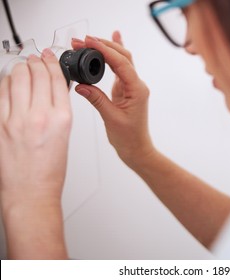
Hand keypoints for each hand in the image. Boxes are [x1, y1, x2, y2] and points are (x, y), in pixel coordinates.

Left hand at [0, 49, 71, 208]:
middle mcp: (38, 116)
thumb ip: (59, 109)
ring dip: (20, 69)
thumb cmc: (49, 170)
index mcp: (60, 119)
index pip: (55, 79)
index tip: (49, 57)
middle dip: (35, 62)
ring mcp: (15, 120)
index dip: (52, 62)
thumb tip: (53, 89)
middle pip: (35, 73)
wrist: (31, 191)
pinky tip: (10, 83)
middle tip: (36, 59)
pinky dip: (6, 83)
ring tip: (23, 68)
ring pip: (15, 79)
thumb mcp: (64, 135)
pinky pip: (1, 93)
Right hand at [72, 32, 154, 167]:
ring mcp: (131, 86)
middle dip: (104, 46)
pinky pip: (120, 68)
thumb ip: (96, 99)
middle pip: (123, 57)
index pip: (122, 63)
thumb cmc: (129, 137)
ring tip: (88, 41)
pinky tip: (114, 39)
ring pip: (121, 60)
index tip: (89, 42)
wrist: (136, 148)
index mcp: (137, 90)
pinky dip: (114, 55)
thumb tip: (81, 85)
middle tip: (82, 40)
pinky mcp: (125, 89)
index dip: (105, 50)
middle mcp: (137, 85)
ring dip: (106, 49)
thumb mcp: (111, 118)